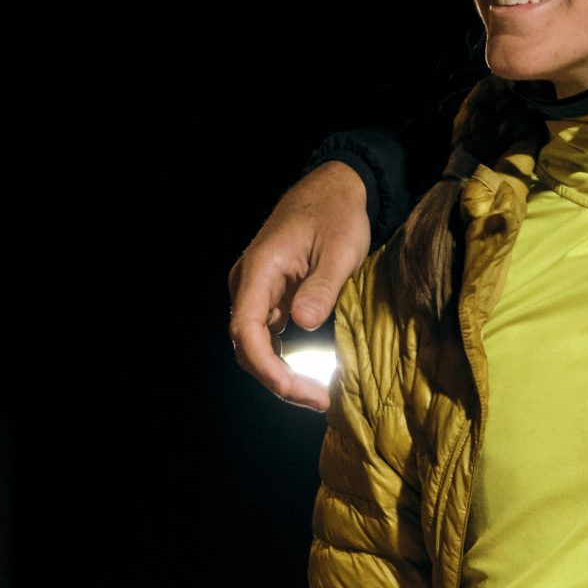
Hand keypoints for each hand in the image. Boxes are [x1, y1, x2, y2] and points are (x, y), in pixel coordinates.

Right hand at [228, 162, 371, 410]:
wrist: (333, 188)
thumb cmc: (337, 213)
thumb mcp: (341, 248)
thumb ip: (322, 285)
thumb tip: (304, 323)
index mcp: (260, 270)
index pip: (246, 330)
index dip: (266, 367)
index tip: (296, 390)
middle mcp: (248, 282)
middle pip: (248, 345)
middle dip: (278, 379)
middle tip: (319, 399)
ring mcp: (256, 289)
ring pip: (256, 343)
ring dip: (280, 372)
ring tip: (317, 394)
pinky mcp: (269, 294)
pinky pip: (267, 334)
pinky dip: (284, 358)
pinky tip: (309, 372)